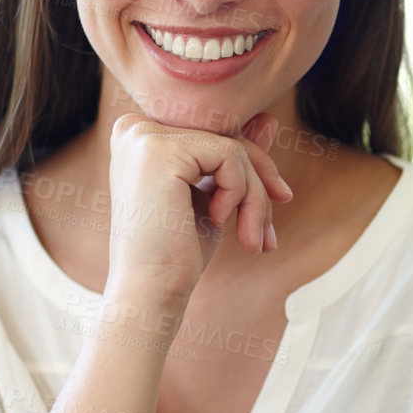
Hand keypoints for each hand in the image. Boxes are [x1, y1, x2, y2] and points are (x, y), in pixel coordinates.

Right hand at [104, 110, 292, 318]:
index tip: (277, 202)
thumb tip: (269, 119)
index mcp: (139, 136)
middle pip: (226, 137)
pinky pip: (229, 154)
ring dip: (255, 198)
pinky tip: (220, 221)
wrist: (150, 293)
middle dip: (259, 185)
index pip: (215, 134)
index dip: (252, 168)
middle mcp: (135, 128)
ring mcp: (143, 136)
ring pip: (233, 148)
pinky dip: (239, 193)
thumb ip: (234, 156)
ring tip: (253, 239)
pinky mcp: (159, 149)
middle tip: (269, 234)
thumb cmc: (177, 253)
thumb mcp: (214, 197)